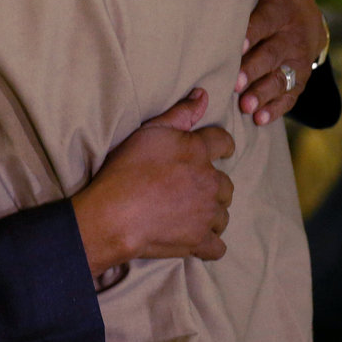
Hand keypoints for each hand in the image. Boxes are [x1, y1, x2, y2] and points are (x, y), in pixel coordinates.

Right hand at [72, 89, 233, 278]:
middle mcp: (209, 181)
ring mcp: (206, 213)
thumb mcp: (149, 132)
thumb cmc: (126, 168)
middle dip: (213, 184)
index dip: (221, 146)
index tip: (218, 151)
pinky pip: (217, 246)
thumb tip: (203, 95)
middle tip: (191, 186)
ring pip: (222, 214)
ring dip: (211, 213)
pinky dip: (209, 242)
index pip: (224, 142)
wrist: (114, 213)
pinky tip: (194, 237)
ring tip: (189, 212)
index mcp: (198, 151)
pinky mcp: (200, 241)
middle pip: (226, 183)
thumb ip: (179, 113)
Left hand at [236, 0, 325, 124]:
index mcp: (281, 12)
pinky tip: (261, 119)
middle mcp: (292, 38)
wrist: (310, 17)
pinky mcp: (299, 79)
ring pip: (281, 79)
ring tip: (246, 106)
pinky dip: (277, 108)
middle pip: (271, 55)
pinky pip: (290, 96)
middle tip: (235, 83)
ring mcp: (297, 62)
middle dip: (254, 70)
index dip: (251, 34)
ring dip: (264, 94)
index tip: (236, 45)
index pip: (264, 23)